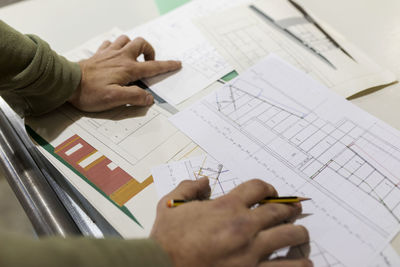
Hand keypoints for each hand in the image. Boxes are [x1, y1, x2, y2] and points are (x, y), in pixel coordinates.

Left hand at [68, 35, 180, 111]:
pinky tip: (115, 55)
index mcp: (128, 69)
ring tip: (134, 57)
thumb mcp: (115, 99)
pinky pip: (110, 43)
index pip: (152, 66)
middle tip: (149, 63)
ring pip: (126, 39)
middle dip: (150, 51)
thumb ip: (134, 97)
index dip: (166, 65)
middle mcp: (120, 57)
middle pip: (141, 44)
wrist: (67, 83)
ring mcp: (109, 54)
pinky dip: (116, 46)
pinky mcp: (99, 55)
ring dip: (133, 46)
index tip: (176, 64)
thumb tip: (148, 98)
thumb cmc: (90, 92)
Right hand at [151, 178, 311, 266]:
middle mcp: (243, 226)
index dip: (268, 188)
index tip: (271, 193)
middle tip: (295, 210)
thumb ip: (189, 187)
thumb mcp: (170, 204)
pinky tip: (304, 263)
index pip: (258, 188)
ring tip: (301, 234)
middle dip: (289, 209)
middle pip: (279, 211)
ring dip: (299, 233)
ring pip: (289, 237)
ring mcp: (251, 252)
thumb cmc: (166, 239)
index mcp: (226, 207)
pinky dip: (299, 265)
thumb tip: (205, 182)